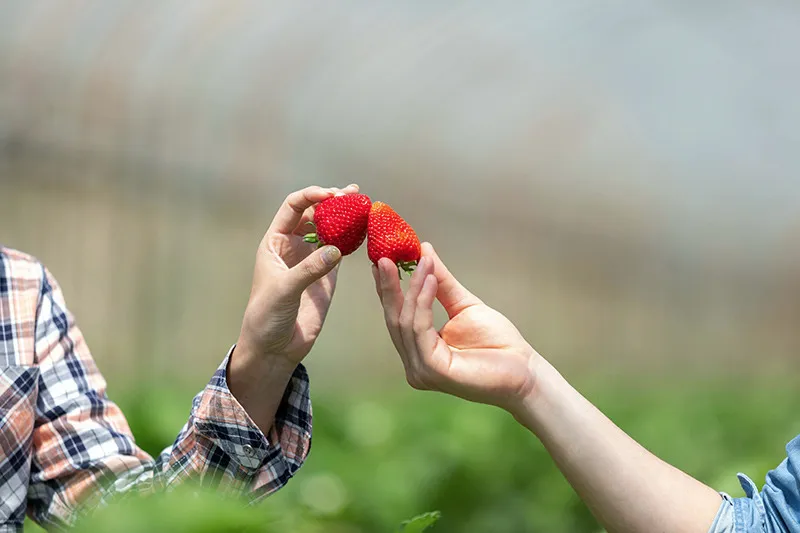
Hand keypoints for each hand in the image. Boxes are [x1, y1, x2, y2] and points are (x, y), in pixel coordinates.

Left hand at [236, 184, 358, 367]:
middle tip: (353, 194)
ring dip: (346, 216)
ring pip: (331, 230)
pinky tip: (366, 229)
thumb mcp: (283, 290)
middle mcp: (294, 246)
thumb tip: (335, 249)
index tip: (330, 195)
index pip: (293, 208)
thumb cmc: (267, 316)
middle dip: (333, 201)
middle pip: (315, 214)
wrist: (274, 348)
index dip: (311, 197)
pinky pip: (342, 250)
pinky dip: (354, 238)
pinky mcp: (327, 276)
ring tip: (364, 204)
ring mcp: (312, 260)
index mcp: (275, 242)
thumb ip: (308, 269)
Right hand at [373, 242, 540, 413]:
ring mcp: (421, 370)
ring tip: (423, 262)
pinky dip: (423, 303)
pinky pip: (420, 330)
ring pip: (406, 322)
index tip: (382, 258)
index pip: (396, 316)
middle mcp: (415, 363)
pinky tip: (431, 281)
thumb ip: (441, 283)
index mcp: (419, 350)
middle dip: (389, 286)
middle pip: (394, 319)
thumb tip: (423, 250)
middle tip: (385, 256)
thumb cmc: (498, 343)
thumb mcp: (463, 305)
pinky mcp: (432, 370)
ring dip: (413, 288)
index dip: (387, 288)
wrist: (524, 371)